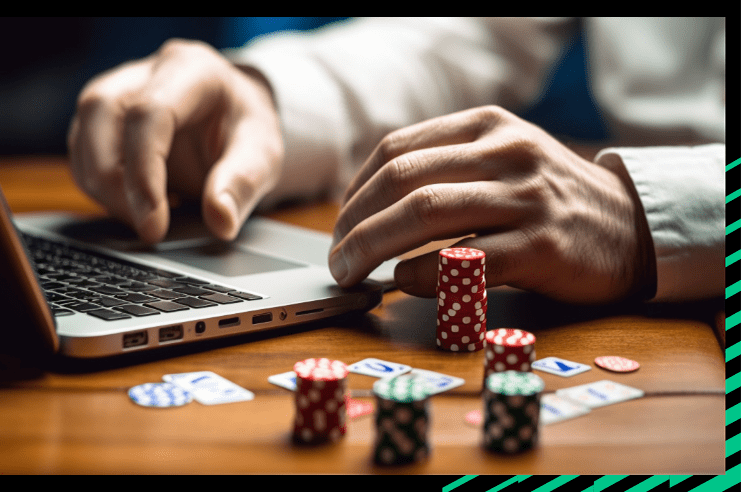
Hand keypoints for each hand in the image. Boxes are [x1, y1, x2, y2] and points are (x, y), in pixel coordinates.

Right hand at [68, 39, 282, 242]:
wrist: (234, 120)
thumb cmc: (245, 129)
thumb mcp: (263, 154)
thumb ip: (243, 184)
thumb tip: (221, 220)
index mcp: (190, 68)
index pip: (149, 113)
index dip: (145, 172)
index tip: (154, 223)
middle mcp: (145, 72)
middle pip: (99, 113)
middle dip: (113, 181)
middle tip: (147, 228)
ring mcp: (118, 91)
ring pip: (82, 135)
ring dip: (103, 189)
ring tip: (145, 221)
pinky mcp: (103, 120)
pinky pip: (83, 154)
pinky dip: (101, 189)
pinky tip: (135, 208)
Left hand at [329, 106, 653, 303]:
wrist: (629, 226)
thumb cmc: (548, 197)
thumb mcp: (502, 158)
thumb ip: (444, 168)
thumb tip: (367, 206)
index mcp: (486, 126)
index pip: (395, 149)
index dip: (355, 191)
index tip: (340, 224)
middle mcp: (505, 152)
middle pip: (402, 181)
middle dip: (354, 224)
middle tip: (336, 259)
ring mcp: (526, 197)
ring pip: (425, 213)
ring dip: (373, 247)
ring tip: (352, 273)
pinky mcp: (542, 246)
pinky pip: (464, 260)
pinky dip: (421, 274)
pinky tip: (403, 283)